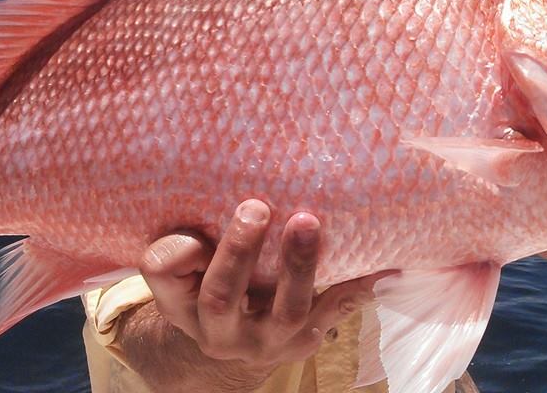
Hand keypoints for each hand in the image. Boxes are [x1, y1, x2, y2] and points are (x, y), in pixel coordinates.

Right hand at [140, 200, 383, 370]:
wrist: (232, 338)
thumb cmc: (208, 279)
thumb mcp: (187, 268)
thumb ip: (188, 242)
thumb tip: (208, 205)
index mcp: (181, 302)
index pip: (164, 276)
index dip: (176, 256)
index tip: (193, 232)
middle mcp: (218, 329)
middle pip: (222, 297)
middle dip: (240, 253)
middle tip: (256, 209)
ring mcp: (263, 341)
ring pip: (283, 311)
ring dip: (299, 267)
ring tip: (308, 225)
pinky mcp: (301, 342)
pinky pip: (331, 314)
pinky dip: (355, 287)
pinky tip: (381, 265)